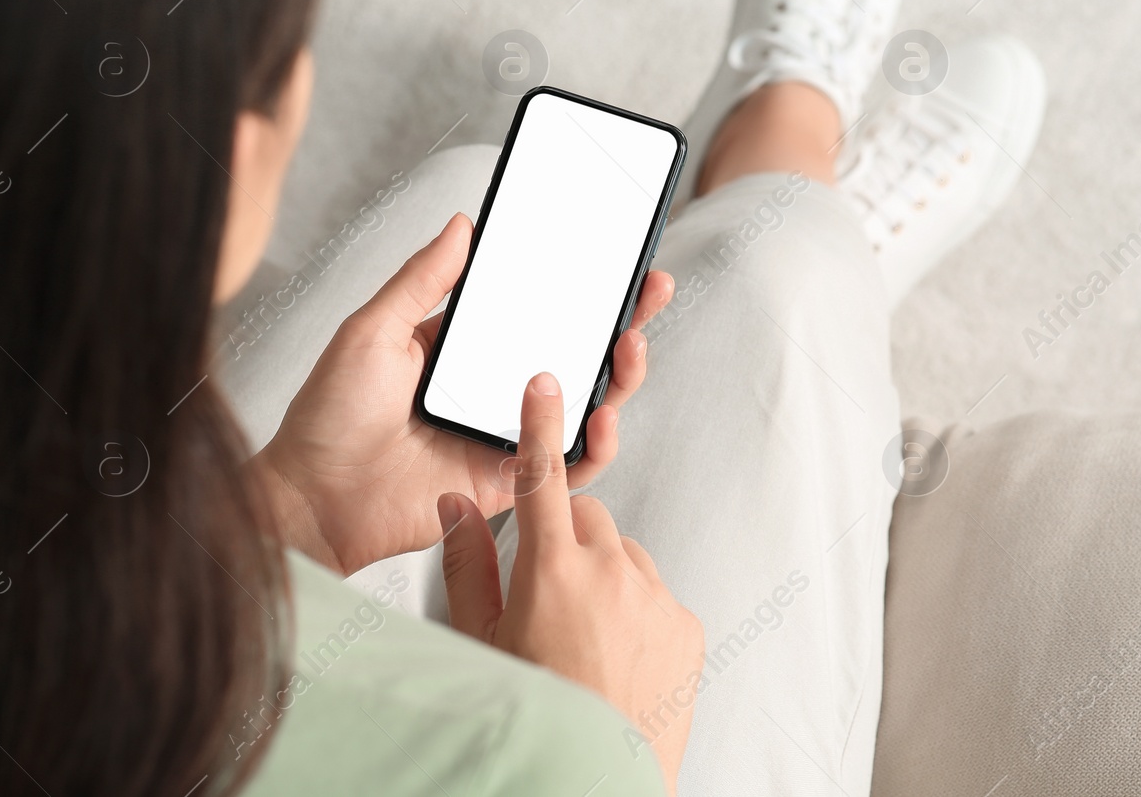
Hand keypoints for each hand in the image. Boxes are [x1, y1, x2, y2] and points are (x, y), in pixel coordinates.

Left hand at [252, 212, 674, 574]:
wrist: (313, 501)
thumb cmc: (329, 418)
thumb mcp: (373, 330)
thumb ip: (422, 279)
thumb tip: (463, 224)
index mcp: (464, 350)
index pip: (535, 309)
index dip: (578, 285)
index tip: (612, 256)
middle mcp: (493, 390)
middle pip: (574, 352)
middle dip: (620, 320)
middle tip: (649, 289)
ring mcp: (506, 434)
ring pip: (584, 403)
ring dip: (619, 375)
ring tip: (629, 345)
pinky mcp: (511, 481)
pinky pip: (567, 463)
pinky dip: (595, 442)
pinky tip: (602, 416)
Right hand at [440, 373, 703, 794]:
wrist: (594, 781)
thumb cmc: (535, 712)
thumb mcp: (482, 642)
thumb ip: (468, 565)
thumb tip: (454, 509)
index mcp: (552, 571)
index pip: (542, 477)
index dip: (542, 425)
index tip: (545, 384)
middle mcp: (611, 573)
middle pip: (585, 518)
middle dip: (564, 538)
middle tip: (544, 592)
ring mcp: (655, 598)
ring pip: (623, 555)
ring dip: (602, 576)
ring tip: (580, 636)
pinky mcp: (686, 624)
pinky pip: (656, 593)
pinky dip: (635, 610)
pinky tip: (614, 655)